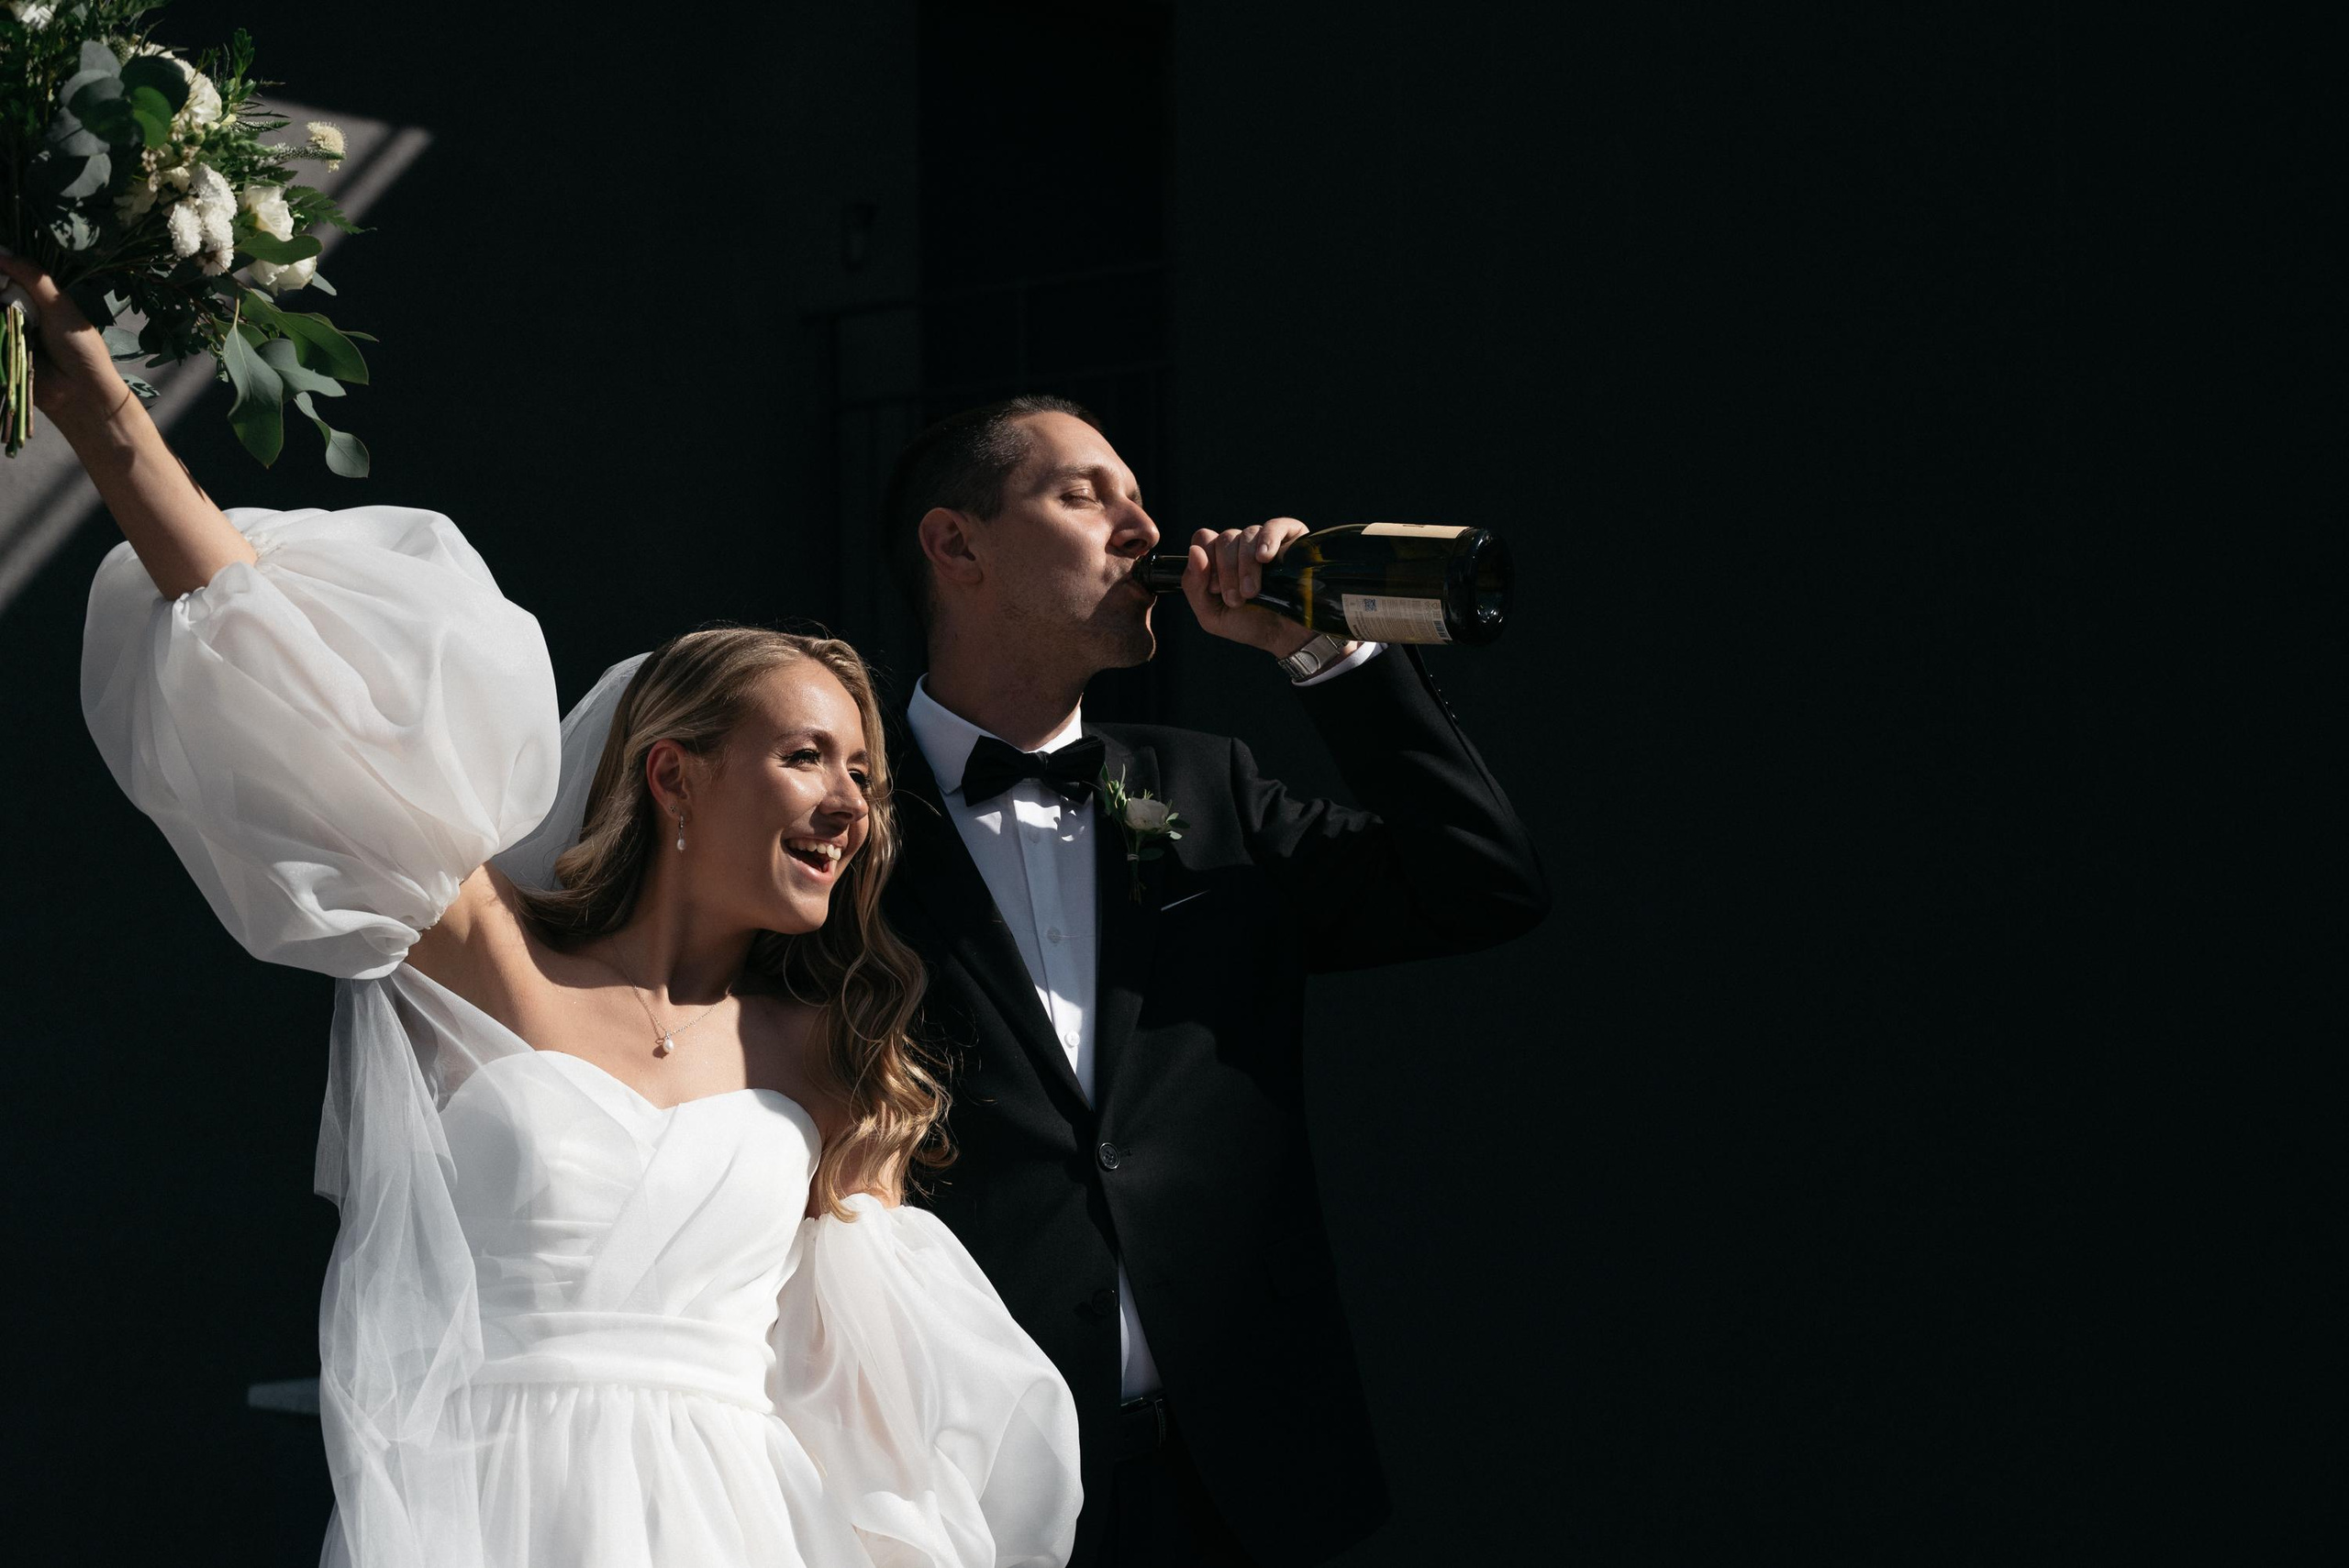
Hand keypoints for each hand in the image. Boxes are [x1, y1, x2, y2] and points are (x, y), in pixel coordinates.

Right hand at [0, 250, 132, 428]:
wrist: (79, 392)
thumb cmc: (78, 346)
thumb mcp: (58, 304)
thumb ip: (32, 277)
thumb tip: (1, 251)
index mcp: (38, 298)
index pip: (10, 273)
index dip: (0, 265)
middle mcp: (20, 312)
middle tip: (0, 294)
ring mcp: (8, 332)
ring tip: (20, 327)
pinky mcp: (0, 352)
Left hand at [1181, 518, 1322, 657]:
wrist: (1285, 636)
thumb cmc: (1249, 625)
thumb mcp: (1211, 615)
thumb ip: (1193, 585)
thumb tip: (1195, 550)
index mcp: (1220, 558)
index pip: (1203, 539)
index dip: (1206, 561)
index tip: (1215, 589)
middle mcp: (1242, 546)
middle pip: (1224, 538)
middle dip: (1227, 570)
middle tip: (1237, 599)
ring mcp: (1266, 540)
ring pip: (1247, 535)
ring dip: (1246, 565)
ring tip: (1252, 592)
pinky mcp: (1292, 538)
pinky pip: (1276, 526)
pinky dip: (1268, 539)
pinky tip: (1265, 557)